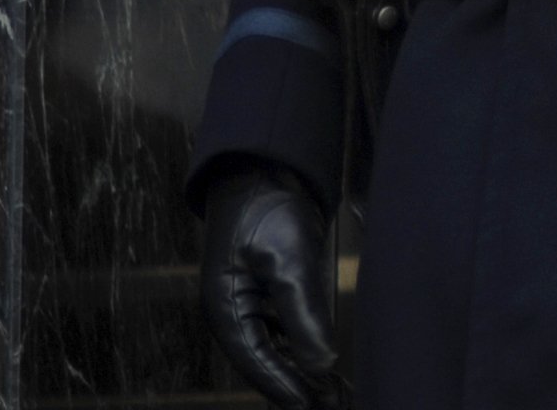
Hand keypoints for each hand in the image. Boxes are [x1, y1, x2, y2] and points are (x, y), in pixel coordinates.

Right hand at [200, 159, 342, 406]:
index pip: (256, 360)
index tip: (310, 406)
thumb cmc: (267, 210)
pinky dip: (300, 347)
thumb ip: (303, 313)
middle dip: (295, 384)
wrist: (264, 171)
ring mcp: (247, 303)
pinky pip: (280, 331)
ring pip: (274, 349)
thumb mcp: (288, 260)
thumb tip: (321, 362)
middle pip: (264, 361)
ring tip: (331, 393)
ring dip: (300, 370)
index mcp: (225, 308)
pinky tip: (320, 360)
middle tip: (329, 405)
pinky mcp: (265, 292)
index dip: (284, 386)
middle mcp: (232, 312)